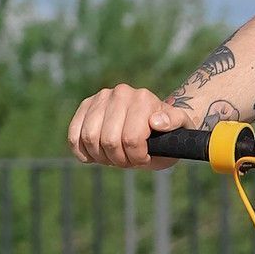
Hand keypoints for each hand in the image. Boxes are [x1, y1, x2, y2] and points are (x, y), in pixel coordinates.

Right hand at [67, 84, 193, 169]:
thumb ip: (175, 124)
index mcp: (143, 99)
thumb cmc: (168, 132)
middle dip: (119, 159)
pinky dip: (81, 151)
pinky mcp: (86, 105)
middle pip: (109, 141)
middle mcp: (121, 93)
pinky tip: (93, 157)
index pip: (131, 139)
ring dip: (101, 157)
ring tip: (114, 157)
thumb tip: (157, 121)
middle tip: (128, 161)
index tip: (144, 159)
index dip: (136, 158)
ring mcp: (101, 97)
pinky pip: (74, 134)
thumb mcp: (180, 130)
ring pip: (89, 138)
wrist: (154, 123)